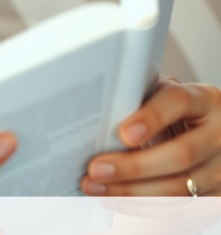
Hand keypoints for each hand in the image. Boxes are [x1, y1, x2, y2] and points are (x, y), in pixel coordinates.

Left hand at [82, 76, 220, 195]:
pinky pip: (179, 208)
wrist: (204, 132)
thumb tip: (98, 114)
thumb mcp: (161, 96)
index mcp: (205, 100)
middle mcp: (218, 135)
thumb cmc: (173, 111)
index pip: (179, 102)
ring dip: (131, 191)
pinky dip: (142, 207)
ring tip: (95, 186)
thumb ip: (138, 100)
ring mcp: (220, 168)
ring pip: (179, 187)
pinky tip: (114, 200)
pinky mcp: (216, 195)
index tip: (123, 133)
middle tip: (96, 168)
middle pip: (182, 154)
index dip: (152, 118)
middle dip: (134, 165)